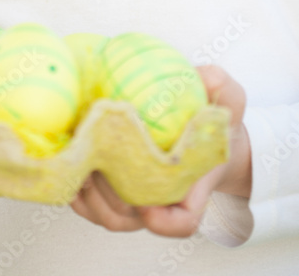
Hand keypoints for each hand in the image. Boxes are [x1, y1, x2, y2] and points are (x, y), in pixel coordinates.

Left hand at [71, 65, 249, 237]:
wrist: (202, 132)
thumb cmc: (212, 120)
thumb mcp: (227, 99)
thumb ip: (222, 88)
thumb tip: (205, 76)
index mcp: (192, 184)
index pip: (183, 221)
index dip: (166, 222)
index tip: (148, 208)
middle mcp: (164, 201)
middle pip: (134, 217)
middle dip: (111, 194)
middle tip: (96, 158)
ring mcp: (141, 203)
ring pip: (111, 216)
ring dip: (91, 194)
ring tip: (80, 159)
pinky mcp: (118, 196)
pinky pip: (94, 209)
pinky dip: (79, 196)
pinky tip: (70, 168)